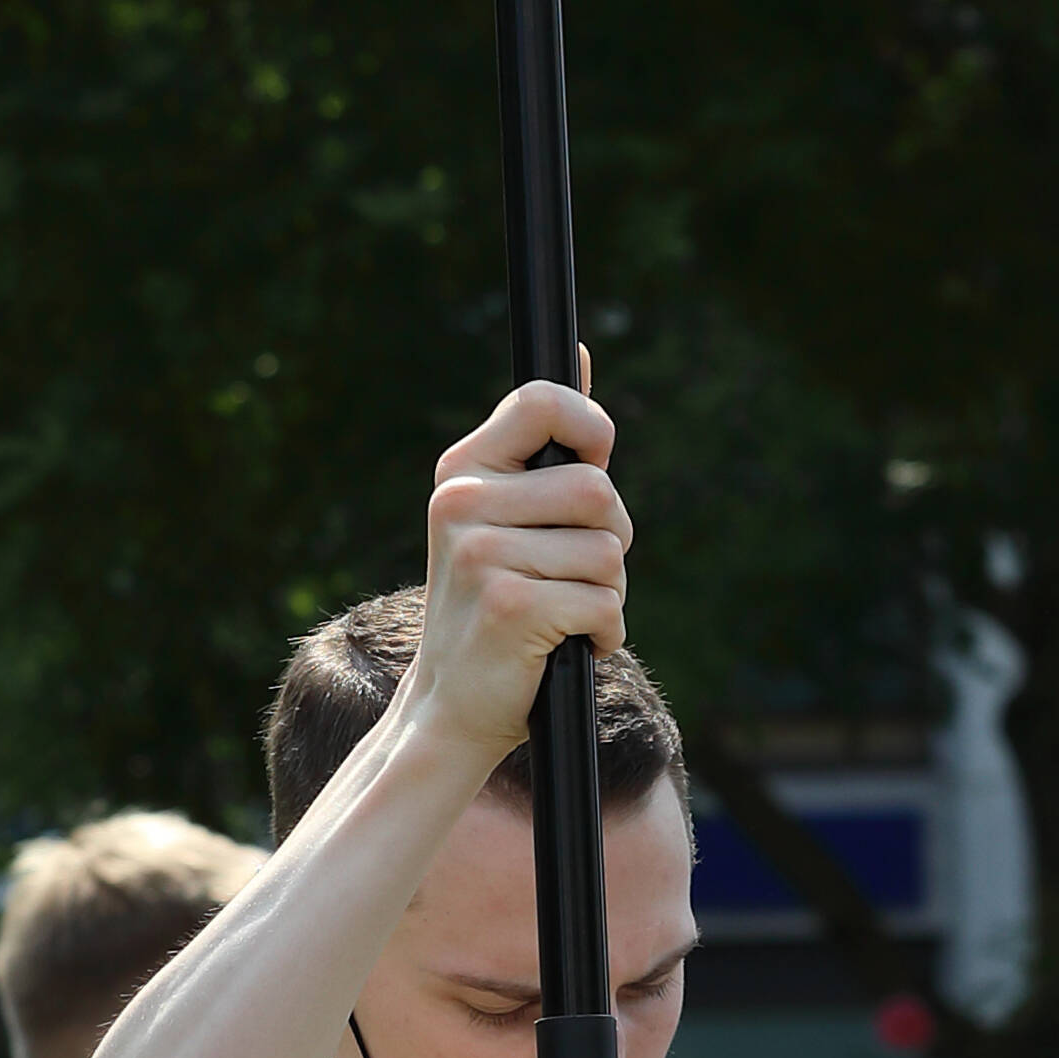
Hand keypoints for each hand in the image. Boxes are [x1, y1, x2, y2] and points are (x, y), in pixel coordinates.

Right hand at [404, 387, 631, 794]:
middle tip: (575, 575)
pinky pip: (605, 604)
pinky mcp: (512, 607)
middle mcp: (463, 503)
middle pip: (597, 490)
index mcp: (463, 472)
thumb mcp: (503, 514)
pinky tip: (565, 648)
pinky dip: (605, 634)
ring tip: (563, 617)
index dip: (590, 428)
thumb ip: (543, 445)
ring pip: (609, 553)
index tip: (594, 462)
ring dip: (608, 594)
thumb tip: (579, 353)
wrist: (449, 704)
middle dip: (610, 539)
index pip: (543, 401)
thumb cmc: (492, 606)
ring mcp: (483, 554)